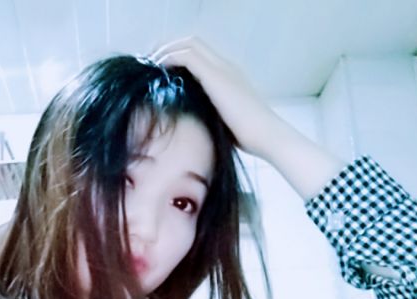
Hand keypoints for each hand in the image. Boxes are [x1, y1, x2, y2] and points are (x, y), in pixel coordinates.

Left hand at [149, 37, 282, 159]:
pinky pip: (187, 56)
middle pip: (193, 42)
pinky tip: (158, 68)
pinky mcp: (216, 76)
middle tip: (150, 62)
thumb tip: (192, 122)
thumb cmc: (248, 137)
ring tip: (149, 63)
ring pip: (189, 44)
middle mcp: (225, 66)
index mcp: (228, 75)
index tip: (160, 68)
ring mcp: (222, 69)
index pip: (201, 53)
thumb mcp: (224, 121)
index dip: (178, 54)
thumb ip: (209, 114)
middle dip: (168, 47)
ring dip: (166, 50)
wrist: (267, 135)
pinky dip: (170, 57)